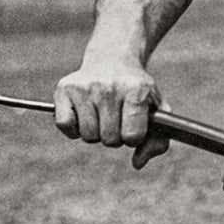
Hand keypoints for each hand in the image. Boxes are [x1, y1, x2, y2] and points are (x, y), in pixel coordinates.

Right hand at [54, 59, 171, 168]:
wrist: (113, 60)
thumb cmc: (136, 92)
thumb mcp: (157, 110)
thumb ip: (158, 141)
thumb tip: (138, 163)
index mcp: (137, 91)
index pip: (133, 136)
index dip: (134, 137)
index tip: (133, 125)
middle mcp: (110, 87)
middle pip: (109, 139)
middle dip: (114, 136)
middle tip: (116, 118)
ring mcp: (86, 86)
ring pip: (88, 136)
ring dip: (95, 133)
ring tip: (102, 115)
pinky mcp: (65, 88)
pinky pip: (65, 125)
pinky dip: (73, 129)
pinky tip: (83, 115)